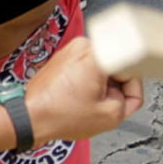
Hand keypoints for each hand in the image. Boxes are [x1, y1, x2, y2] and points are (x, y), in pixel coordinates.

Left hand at [19, 36, 144, 143]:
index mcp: (98, 55)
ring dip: (103, 87)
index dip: (133, 93)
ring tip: (89, 103)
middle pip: (118, 67)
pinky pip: (89, 69)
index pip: (132, 70)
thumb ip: (129, 104)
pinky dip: (90, 84)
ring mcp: (72, 50)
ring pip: (104, 68)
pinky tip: (81, 98)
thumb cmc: (58, 115)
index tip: (127, 103)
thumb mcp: (109, 117)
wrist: (29, 116)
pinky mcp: (65, 57)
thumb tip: (127, 97)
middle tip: (106, 106)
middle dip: (117, 89)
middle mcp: (84, 46)